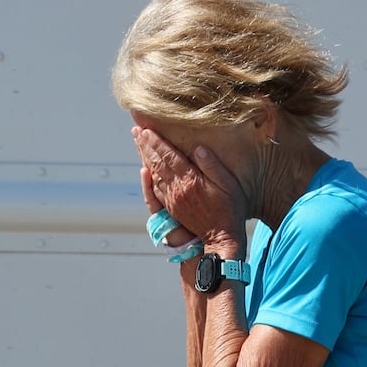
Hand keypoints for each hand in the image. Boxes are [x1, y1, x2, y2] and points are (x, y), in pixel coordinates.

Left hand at [133, 125, 247, 254]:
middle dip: (146, 146)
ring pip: (154, 175)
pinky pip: (155, 190)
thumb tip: (198, 149)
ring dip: (144, 158)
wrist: (221, 237)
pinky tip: (145, 170)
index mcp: (191, 180)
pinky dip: (148, 178)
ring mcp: (172, 200)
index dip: (157, 142)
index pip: (170, 156)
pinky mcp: (171, 208)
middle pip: (157, 163)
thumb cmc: (229, 209)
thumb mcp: (228, 184)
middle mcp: (178, 189)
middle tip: (136, 131)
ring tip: (138, 144)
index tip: (147, 130)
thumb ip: (212, 166)